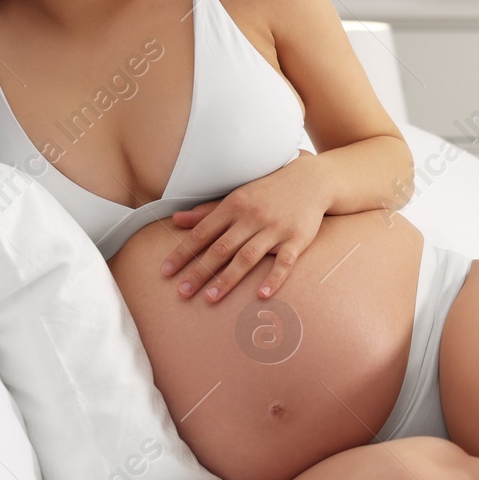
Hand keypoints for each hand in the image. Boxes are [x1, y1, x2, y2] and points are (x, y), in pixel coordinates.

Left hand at [160, 150, 326, 302]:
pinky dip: (274, 278)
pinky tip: (261, 294)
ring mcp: (275, 229)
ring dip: (228, 279)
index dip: (183, 253)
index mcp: (234, 206)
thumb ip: (207, 211)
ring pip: (247, 257)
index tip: (166, 272)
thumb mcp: (237, 196)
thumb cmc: (269, 190)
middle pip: (221, 248)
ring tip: (210, 298)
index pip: (202, 233)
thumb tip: (176, 220)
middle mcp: (252, 217)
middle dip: (200, 271)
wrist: (312, 180)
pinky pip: (284, 261)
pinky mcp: (297, 239)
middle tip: (182, 292)